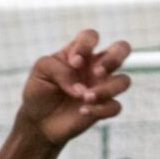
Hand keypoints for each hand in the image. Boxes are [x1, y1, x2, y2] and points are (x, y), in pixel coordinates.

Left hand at [20, 31, 131, 145]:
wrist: (36, 122)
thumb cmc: (39, 91)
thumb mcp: (41, 71)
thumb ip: (59, 69)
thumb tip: (81, 86)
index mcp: (79, 54)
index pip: (91, 36)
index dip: (86, 45)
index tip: (73, 63)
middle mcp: (95, 67)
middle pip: (122, 49)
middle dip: (114, 58)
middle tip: (96, 72)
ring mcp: (102, 87)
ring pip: (123, 81)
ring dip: (106, 89)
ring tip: (85, 97)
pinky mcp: (103, 107)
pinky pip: (115, 106)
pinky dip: (100, 109)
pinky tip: (83, 112)